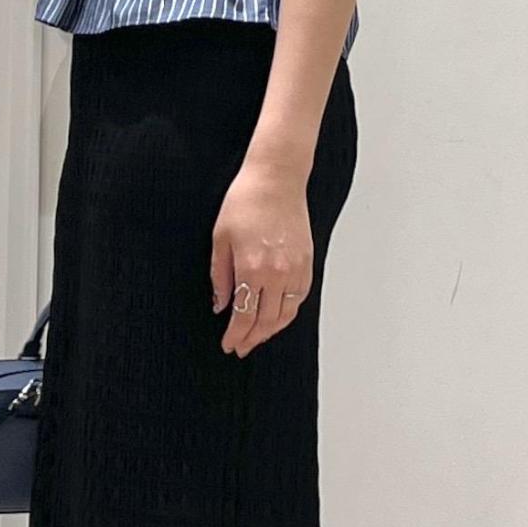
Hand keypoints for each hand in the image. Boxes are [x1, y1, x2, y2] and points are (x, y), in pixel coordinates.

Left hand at [210, 158, 312, 356]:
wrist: (276, 179)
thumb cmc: (245, 202)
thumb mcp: (220, 239)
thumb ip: (219, 276)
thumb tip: (220, 305)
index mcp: (251, 268)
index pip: (244, 316)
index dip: (235, 335)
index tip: (228, 345)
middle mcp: (278, 273)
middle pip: (266, 321)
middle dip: (252, 339)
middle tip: (241, 348)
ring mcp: (296, 268)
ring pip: (286, 314)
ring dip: (271, 330)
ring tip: (257, 337)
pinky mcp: (307, 262)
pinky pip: (300, 298)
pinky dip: (288, 313)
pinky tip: (277, 317)